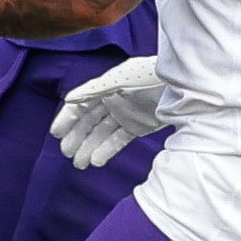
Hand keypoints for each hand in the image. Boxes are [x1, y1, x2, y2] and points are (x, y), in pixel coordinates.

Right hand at [51, 55, 162, 169]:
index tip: (56, 133)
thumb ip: (93, 91)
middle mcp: (113, 100)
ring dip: (90, 147)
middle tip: (65, 153)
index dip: (67, 118)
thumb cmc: (150, 76)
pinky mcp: (139, 126)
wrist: (184, 86)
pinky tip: (96, 161)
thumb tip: (68, 99)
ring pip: (102, 133)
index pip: (81, 104)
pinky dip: (107, 150)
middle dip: (77, 137)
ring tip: (79, 164)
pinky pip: (118, 140)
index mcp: (106, 87)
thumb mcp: (120, 81)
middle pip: (89, 121)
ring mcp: (126, 114)